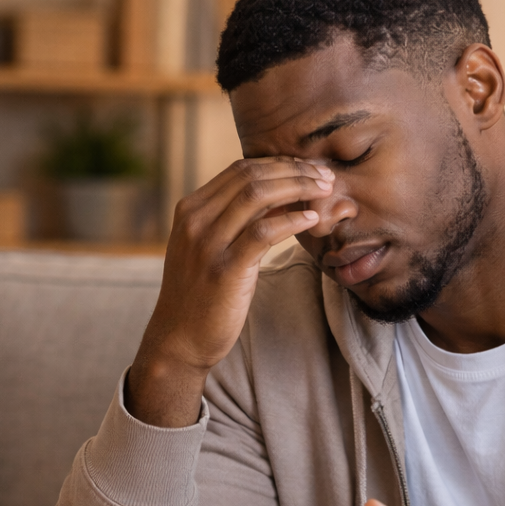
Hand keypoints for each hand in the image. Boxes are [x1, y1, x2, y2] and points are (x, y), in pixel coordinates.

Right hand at [127, 157, 334, 426]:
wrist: (179, 341)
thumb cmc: (202, 297)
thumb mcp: (211, 249)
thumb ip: (236, 222)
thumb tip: (282, 199)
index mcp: (191, 209)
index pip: (240, 169)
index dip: (279, 164)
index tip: (308, 169)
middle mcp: (195, 220)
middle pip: (251, 176)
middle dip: (294, 170)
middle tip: (325, 175)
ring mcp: (207, 243)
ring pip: (258, 196)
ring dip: (298, 188)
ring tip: (325, 190)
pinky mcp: (224, 269)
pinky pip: (263, 232)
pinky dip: (291, 220)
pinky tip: (312, 219)